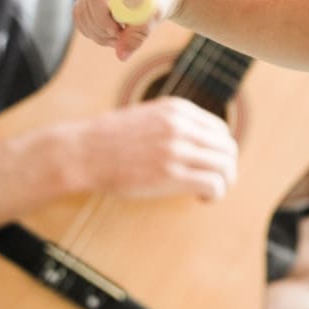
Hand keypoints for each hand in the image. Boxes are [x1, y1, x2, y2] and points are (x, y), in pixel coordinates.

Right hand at [67, 98, 237, 200]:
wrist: (80, 153)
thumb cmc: (110, 140)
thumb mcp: (147, 116)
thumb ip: (175, 124)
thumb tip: (203, 142)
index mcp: (177, 109)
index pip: (221, 129)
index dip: (221, 150)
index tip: (211, 164)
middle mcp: (181, 126)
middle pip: (228, 149)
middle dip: (226, 168)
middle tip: (215, 182)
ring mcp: (176, 149)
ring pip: (225, 167)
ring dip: (223, 183)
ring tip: (207, 192)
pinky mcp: (171, 175)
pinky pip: (213, 184)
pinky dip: (215, 194)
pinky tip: (201, 198)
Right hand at [74, 0, 184, 61]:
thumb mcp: (156, 14)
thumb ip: (139, 34)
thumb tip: (121, 56)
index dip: (104, 19)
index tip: (120, 33)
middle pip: (86, 7)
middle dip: (101, 30)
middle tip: (122, 40)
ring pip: (81, 14)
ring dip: (97, 33)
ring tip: (120, 39)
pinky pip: (81, 18)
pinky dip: (94, 31)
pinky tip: (113, 36)